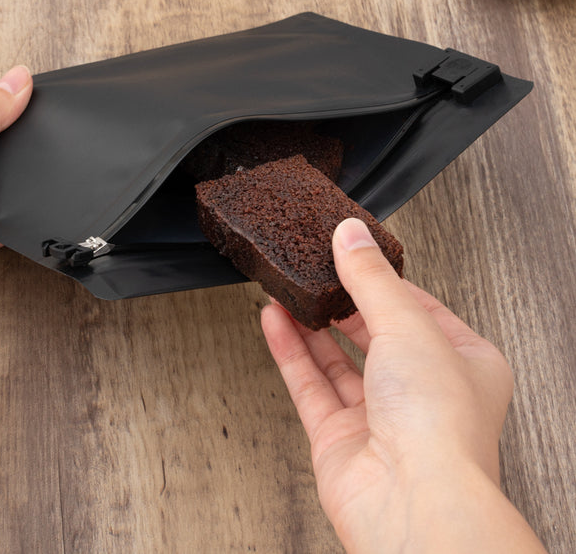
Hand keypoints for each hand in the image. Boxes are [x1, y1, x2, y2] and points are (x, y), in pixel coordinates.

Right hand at [261, 217, 545, 553]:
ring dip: (309, 322)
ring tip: (285, 289)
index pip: (418, 307)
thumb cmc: (440, 427)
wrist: (413, 503)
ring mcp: (379, 416)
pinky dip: (290, 350)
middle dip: (341, 300)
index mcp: (462, 363)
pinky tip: (275, 321)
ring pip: (337, 358)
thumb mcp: (407, 325)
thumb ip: (371, 278)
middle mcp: (422, 392)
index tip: (352, 252)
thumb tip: (351, 235)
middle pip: (373, 332)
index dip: (383, 279)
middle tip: (313, 269)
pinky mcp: (340, 437)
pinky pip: (310, 383)